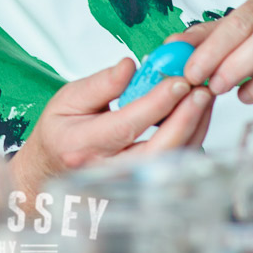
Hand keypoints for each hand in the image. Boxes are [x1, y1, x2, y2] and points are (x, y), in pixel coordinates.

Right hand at [12, 57, 214, 195]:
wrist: (49, 172)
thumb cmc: (60, 133)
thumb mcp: (68, 99)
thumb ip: (101, 83)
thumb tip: (131, 65)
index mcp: (83, 145)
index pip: (128, 125)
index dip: (157, 102)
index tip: (179, 80)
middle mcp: (106, 170)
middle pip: (158, 150)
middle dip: (185, 119)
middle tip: (202, 91)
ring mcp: (126, 185)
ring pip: (172, 161)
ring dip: (194, 128)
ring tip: (203, 98)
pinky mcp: (142, 187)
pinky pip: (174, 167)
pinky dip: (190, 140)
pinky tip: (194, 117)